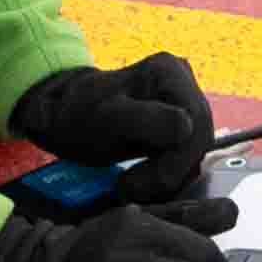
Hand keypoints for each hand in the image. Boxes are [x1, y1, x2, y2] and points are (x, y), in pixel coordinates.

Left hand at [9, 53, 220, 204]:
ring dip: (167, 177)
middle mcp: (184, 81)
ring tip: (131, 186)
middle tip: (130, 189)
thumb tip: (186, 128)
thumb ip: (146, 119)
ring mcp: (184, 102)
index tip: (134, 182)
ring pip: (195, 152)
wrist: (63, 116)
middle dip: (168, 173)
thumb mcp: (107, 118)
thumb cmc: (79, 115)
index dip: (173, 162)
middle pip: (199, 139)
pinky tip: (140, 181)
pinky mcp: (180, 123)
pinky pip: (186, 156)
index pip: (195, 125)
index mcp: (169, 71)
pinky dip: (165, 174)